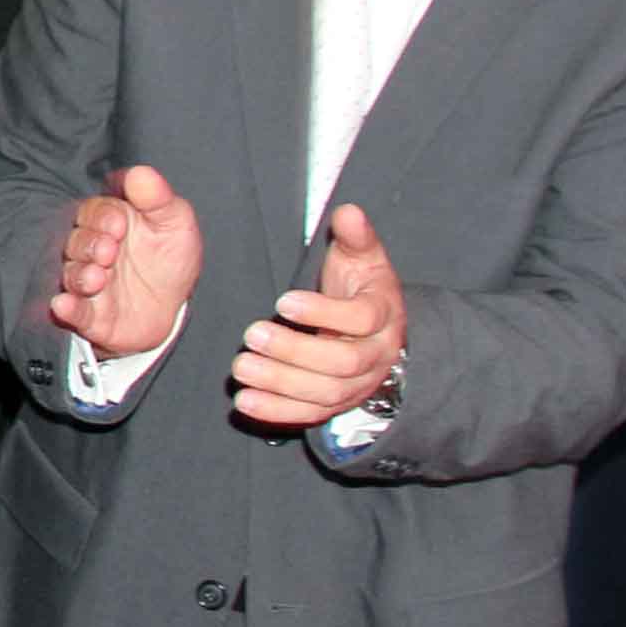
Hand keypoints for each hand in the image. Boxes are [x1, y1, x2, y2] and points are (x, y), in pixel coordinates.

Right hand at [47, 164, 200, 356]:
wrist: (172, 310)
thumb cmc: (169, 259)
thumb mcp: (176, 223)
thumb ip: (158, 198)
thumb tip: (140, 172)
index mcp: (110, 222)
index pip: (94, 210)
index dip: (103, 215)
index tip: (121, 224)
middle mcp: (93, 250)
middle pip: (77, 240)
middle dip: (89, 244)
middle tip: (110, 251)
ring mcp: (89, 282)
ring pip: (71, 274)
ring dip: (80, 275)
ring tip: (98, 278)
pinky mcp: (88, 315)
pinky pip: (71, 311)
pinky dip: (66, 308)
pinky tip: (64, 305)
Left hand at [234, 204, 407, 427]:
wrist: (379, 330)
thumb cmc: (362, 287)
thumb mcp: (364, 258)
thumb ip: (356, 237)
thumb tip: (348, 212)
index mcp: (384, 315)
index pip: (361, 319)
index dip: (323, 312)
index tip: (283, 301)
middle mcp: (376, 355)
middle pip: (341, 363)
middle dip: (294, 351)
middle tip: (252, 335)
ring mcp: (358, 384)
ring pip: (324, 393)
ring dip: (280, 383)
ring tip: (241, 367)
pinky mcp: (337, 403)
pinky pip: (310, 414)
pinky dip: (277, 411)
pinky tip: (246, 402)